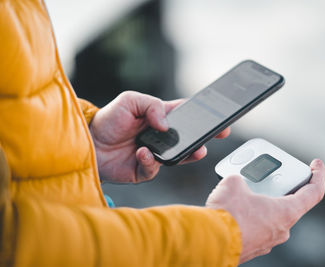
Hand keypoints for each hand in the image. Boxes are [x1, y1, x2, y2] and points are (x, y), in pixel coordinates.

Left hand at [89, 91, 229, 182]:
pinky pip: (155, 168)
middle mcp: (160, 136)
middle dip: (205, 137)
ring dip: (189, 153)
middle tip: (218, 134)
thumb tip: (166, 124)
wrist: (88, 144)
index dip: (203, 116)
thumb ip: (151, 105)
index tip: (219, 117)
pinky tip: (143, 153)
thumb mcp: (129, 100)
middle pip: (188, 138)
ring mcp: (155, 154)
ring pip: (180, 156)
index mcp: (159, 117)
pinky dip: (151, 161)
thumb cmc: (108, 120)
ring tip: (195, 150)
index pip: (186, 115)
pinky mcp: (145, 169)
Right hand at [206, 159, 324, 264]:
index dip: (318, 175)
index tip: (316, 165)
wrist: (209, 242)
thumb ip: (241, 178)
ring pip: (270, 216)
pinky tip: (235, 208)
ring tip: (243, 191)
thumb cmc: (227, 215)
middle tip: (267, 176)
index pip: (314, 192)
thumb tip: (236, 183)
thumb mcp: (234, 183)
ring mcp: (267, 241)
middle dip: (277, 187)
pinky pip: (256, 226)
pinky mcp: (253, 246)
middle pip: (289, 203)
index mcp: (286, 212)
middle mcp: (281, 229)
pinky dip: (250, 215)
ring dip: (261, 202)